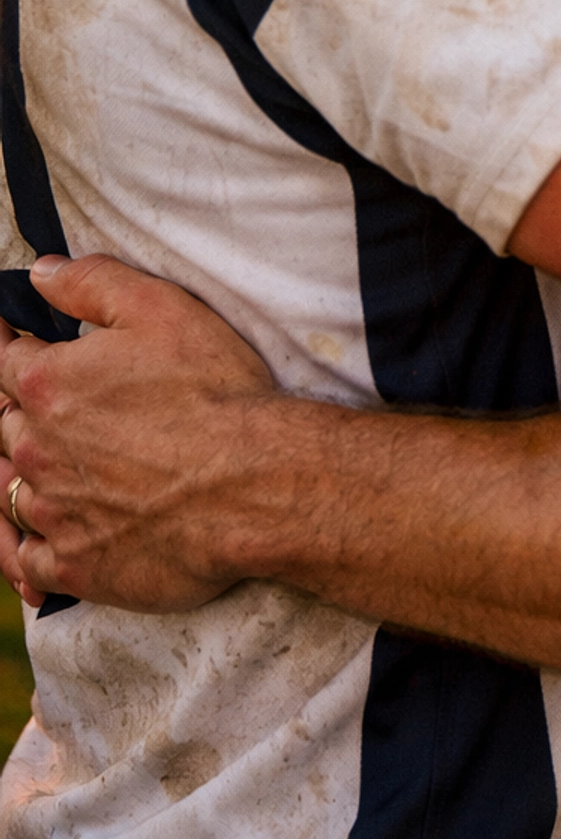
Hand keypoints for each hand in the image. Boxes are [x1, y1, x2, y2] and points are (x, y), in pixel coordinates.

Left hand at [0, 255, 277, 612]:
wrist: (257, 483)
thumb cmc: (216, 392)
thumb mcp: (162, 308)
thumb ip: (91, 283)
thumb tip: (40, 273)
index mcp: (47, 384)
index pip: (4, 361)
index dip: (11, 348)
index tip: (15, 343)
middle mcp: (35, 449)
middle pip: (3, 428)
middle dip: (20, 413)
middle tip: (50, 409)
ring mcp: (52, 511)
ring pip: (8, 494)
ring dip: (22, 477)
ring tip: (46, 471)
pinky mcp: (75, 564)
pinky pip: (25, 562)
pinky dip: (26, 550)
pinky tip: (42, 541)